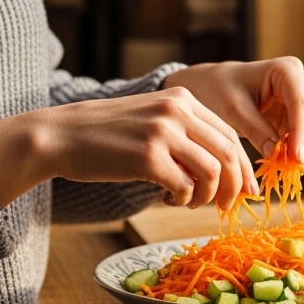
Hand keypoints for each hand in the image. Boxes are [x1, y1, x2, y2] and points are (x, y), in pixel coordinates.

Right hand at [0, 87, 256, 209]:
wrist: (59, 135)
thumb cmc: (105, 134)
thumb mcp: (150, 119)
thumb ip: (183, 134)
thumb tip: (220, 170)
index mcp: (181, 98)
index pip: (229, 133)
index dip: (242, 166)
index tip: (243, 190)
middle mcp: (177, 110)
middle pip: (229, 152)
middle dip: (233, 185)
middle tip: (225, 206)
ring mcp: (163, 132)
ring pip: (213, 172)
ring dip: (207, 196)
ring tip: (188, 202)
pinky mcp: (148, 158)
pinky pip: (186, 187)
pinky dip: (184, 201)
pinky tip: (167, 200)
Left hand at [162, 57, 303, 165]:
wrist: (217, 87)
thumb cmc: (221, 91)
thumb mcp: (232, 110)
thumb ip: (255, 129)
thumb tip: (277, 154)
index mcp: (286, 70)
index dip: (303, 134)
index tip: (297, 159)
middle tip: (297, 167)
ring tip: (291, 166)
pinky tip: (288, 161)